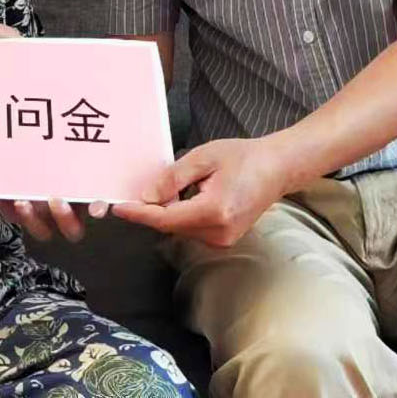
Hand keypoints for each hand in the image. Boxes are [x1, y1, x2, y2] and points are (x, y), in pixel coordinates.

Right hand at [0, 17, 105, 237]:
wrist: (71, 70)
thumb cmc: (32, 65)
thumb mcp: (9, 45)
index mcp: (14, 163)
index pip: (6, 200)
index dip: (10, 208)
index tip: (14, 196)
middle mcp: (38, 179)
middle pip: (35, 221)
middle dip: (34, 219)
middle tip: (28, 198)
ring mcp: (67, 181)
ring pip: (65, 225)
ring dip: (63, 221)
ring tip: (58, 198)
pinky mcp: (92, 178)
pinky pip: (94, 209)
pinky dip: (95, 210)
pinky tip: (100, 200)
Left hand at [112, 137, 291, 248]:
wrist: (277, 168)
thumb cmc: (244, 157)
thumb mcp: (203, 157)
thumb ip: (172, 178)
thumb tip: (146, 196)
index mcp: (214, 211)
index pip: (165, 219)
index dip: (139, 213)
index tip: (119, 208)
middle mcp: (219, 232)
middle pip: (170, 226)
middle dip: (153, 209)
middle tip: (142, 189)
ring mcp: (223, 240)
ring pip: (180, 229)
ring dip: (169, 211)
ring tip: (182, 185)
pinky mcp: (224, 240)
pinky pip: (192, 229)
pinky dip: (182, 214)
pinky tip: (190, 195)